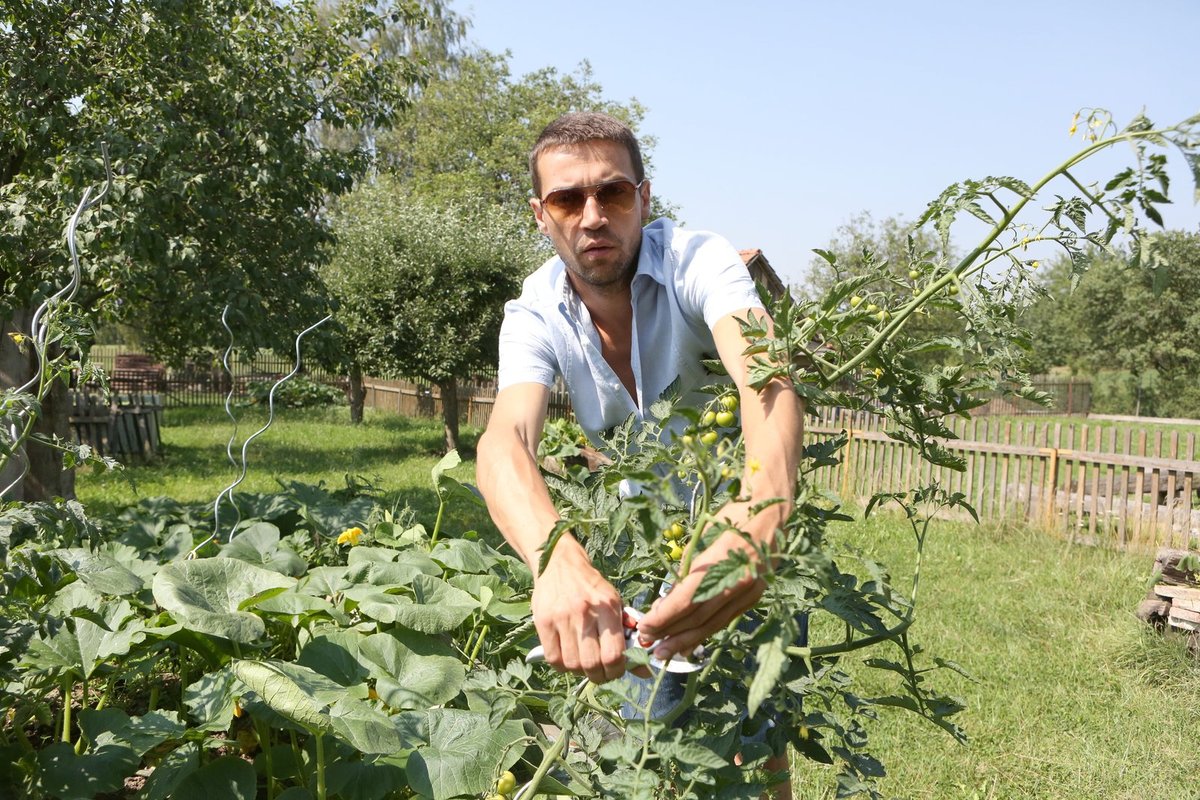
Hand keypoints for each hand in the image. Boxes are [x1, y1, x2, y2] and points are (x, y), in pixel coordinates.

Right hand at [530, 534, 628, 682]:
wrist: (559, 563)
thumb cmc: (591, 587)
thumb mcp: (614, 603)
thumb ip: (627, 636)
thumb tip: (644, 670)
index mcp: (608, 608)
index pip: (614, 654)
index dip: (617, 670)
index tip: (616, 670)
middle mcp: (585, 613)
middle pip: (592, 663)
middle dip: (599, 676)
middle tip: (600, 673)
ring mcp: (562, 618)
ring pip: (573, 664)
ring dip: (580, 672)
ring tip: (583, 663)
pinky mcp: (543, 622)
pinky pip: (553, 659)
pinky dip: (562, 666)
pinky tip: (568, 658)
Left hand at [636, 501, 779, 659]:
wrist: (771, 514)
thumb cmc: (731, 517)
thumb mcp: (702, 538)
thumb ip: (687, 571)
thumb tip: (667, 601)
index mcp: (721, 561)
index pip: (688, 598)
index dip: (665, 616)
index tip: (645, 625)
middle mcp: (738, 580)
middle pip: (699, 616)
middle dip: (670, 631)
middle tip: (648, 641)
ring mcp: (750, 591)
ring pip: (713, 623)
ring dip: (686, 640)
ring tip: (665, 652)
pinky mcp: (755, 596)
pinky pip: (726, 619)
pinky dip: (706, 632)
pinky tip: (690, 644)